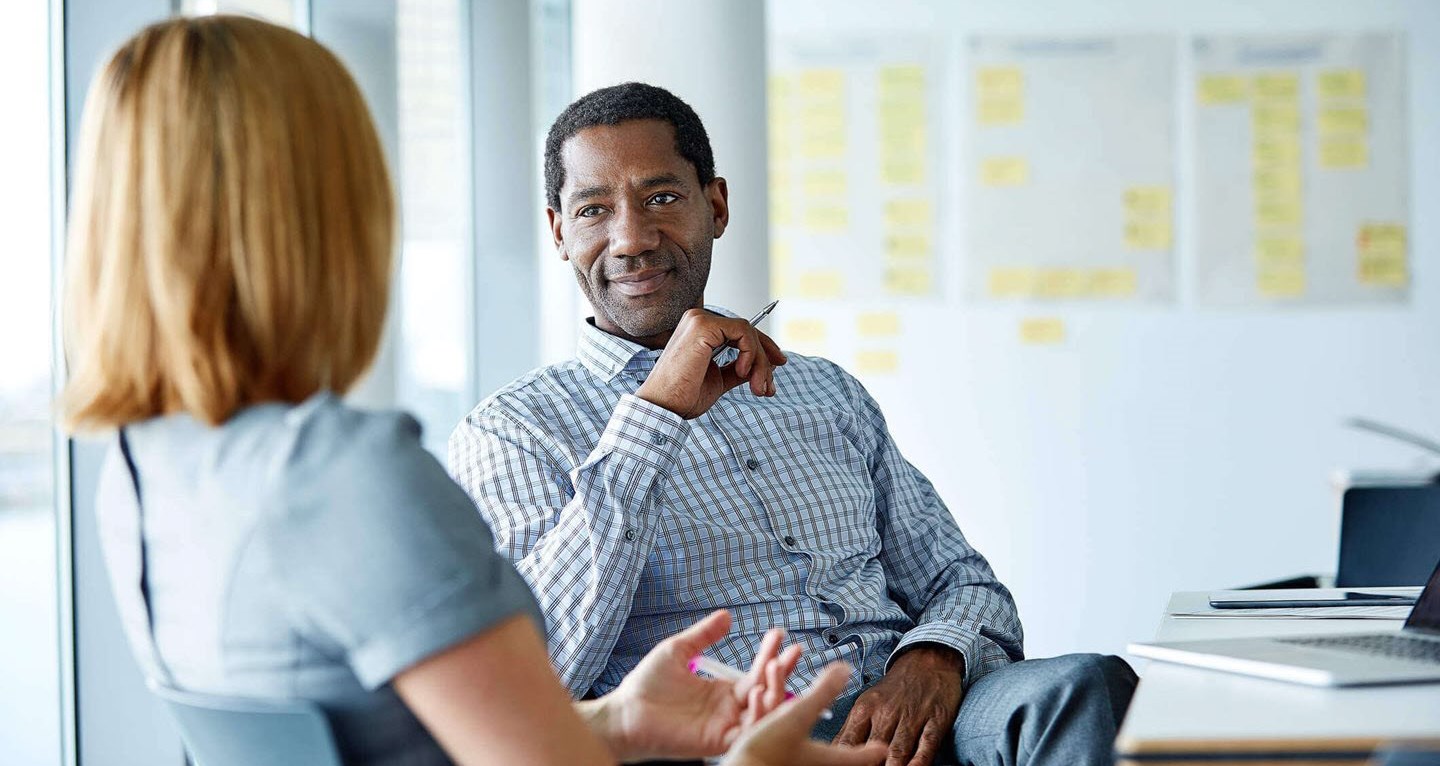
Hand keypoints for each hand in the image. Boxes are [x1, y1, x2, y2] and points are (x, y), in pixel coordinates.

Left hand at [598, 610, 801, 760]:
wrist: (625, 712)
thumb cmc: (646, 685)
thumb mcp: (678, 650)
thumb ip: (704, 635)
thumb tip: (726, 615)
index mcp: (723, 691)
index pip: (756, 673)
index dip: (769, 654)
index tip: (779, 633)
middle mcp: (729, 709)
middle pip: (767, 692)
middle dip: (782, 672)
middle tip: (793, 651)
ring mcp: (725, 726)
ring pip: (763, 713)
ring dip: (775, 691)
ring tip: (775, 667)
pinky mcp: (717, 741)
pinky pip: (747, 731)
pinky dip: (758, 715)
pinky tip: (760, 692)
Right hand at [636, 308, 786, 418]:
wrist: (664, 408)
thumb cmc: (684, 396)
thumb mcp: (720, 379)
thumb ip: (738, 369)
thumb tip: (763, 366)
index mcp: (700, 330)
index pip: (740, 331)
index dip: (763, 347)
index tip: (778, 365)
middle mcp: (698, 319)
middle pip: (747, 331)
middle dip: (765, 359)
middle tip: (770, 387)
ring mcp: (700, 320)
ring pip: (748, 332)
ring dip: (760, 362)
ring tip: (758, 388)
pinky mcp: (702, 326)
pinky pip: (743, 332)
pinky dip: (751, 354)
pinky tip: (743, 373)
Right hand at [724, 663, 886, 765]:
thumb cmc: (767, 751)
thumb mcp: (798, 715)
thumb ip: (822, 692)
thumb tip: (845, 669)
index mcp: (820, 756)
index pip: (852, 755)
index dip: (868, 751)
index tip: (882, 749)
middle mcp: (806, 763)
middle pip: (831, 756)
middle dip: (844, 748)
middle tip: (856, 748)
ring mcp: (786, 763)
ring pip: (802, 746)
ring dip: (805, 730)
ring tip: (811, 722)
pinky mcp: (767, 760)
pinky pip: (777, 743)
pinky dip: (777, 727)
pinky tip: (766, 711)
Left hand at [833, 645, 964, 765]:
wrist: (927, 660)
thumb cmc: (894, 688)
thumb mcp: (866, 702)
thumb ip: (851, 730)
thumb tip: (835, 753)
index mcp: (865, 710)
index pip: (848, 742)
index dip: (845, 759)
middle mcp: (886, 713)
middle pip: (873, 750)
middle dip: (869, 765)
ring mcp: (912, 716)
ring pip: (898, 750)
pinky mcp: (936, 719)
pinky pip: (927, 745)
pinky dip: (919, 760)